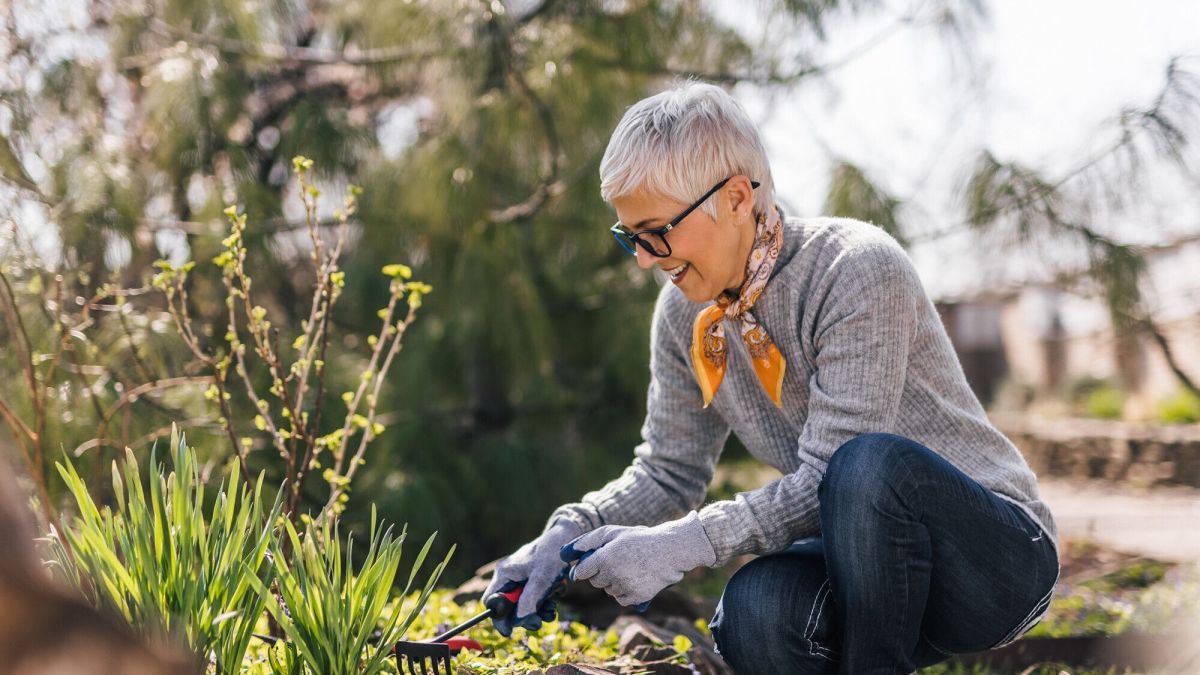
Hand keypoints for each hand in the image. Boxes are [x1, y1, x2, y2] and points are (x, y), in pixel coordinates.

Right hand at [484, 518, 583, 635]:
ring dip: (537, 610)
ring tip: (551, 609)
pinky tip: (555, 595)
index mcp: (505, 573)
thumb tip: (518, 621)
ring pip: (523, 603)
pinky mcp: (533, 579)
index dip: (498, 618)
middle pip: (508, 606)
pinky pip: (534, 597)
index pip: (491, 601)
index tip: (510, 631)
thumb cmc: (553, 553)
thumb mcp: (542, 578)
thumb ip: (529, 600)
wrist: (569, 536)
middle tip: (539, 621)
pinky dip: (544, 601)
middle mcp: (510, 576)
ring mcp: (521, 577)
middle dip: (524, 615)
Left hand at [559, 511, 715, 606]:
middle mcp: (612, 575)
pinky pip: (621, 599)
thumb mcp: (612, 532)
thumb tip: (567, 553)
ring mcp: (625, 587)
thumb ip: (587, 541)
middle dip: (600, 573)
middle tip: (615, 562)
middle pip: (594, 582)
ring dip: (613, 582)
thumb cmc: (638, 538)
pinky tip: (635, 578)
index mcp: (604, 558)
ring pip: (608, 590)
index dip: (582, 569)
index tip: (586, 567)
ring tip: (629, 568)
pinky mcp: (636, 598)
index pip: (581, 572)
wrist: (669, 550)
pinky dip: (624, 592)